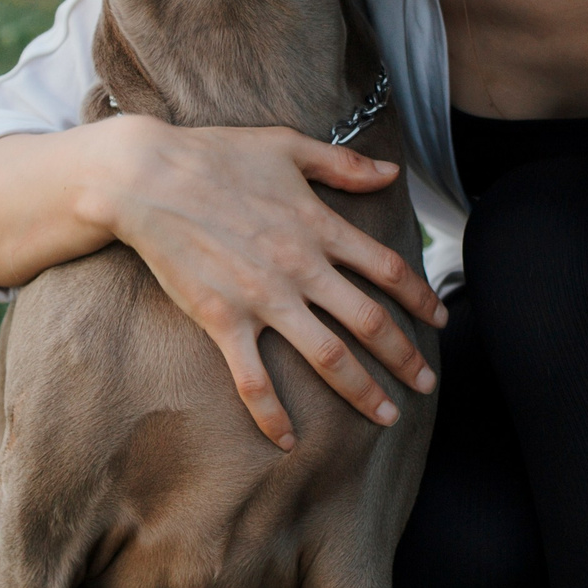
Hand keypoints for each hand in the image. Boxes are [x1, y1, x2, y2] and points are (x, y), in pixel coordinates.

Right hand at [77, 116, 446, 451]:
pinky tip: (289, 441)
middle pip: (370, 322)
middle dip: (405, 357)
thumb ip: (345, 164)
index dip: (421, 298)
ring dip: (363, 392)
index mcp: (320, 227)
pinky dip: (272, 415)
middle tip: (427, 384)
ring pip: (328, 357)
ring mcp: (263, 298)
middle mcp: (301, 268)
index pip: (387, 269)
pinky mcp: (223, 321)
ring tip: (388, 416)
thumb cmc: (216, 155)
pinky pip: (254, 380)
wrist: (147, 177)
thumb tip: (392, 172)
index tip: (440, 319)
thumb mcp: (288, 146)